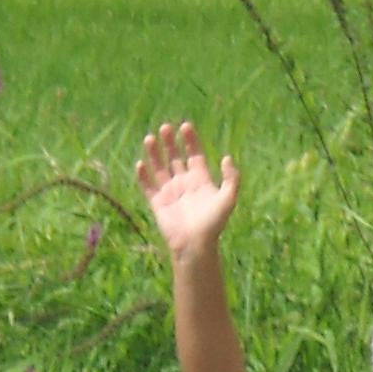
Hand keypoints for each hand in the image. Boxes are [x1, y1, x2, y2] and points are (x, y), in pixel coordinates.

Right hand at [136, 119, 239, 265]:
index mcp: (201, 180)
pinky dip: (143, 175)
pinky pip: (148, 186)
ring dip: (155, 153)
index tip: (185, 126)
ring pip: (160, 167)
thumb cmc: (214, 224)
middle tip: (165, 127)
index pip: (194, 154)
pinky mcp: (157, 203)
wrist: (196, 245)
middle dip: (170, 142)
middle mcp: (184, 183)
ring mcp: (170, 192)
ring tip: (150, 138)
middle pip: (175, 157)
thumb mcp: (228, 199)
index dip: (190, 140)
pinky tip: (141, 163)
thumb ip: (231, 179)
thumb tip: (227, 157)